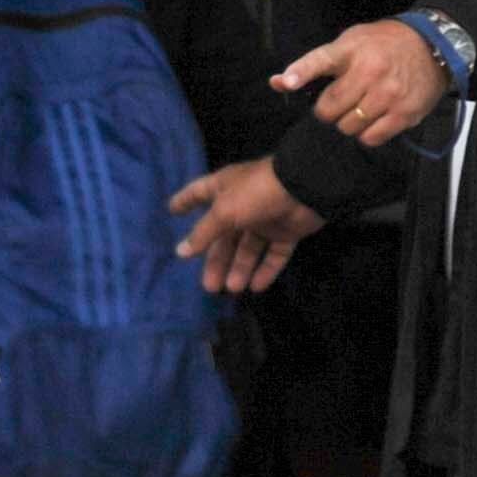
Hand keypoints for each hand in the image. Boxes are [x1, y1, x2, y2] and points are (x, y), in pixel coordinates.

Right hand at [170, 157, 324, 295]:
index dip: (185, 201)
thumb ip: (203, 234)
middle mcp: (243, 204)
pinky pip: (274, 254)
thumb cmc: (256, 194)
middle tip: (209, 286)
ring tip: (231, 289)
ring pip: (248, 248)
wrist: (304, 188)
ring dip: (239, 268)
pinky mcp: (287, 232)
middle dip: (216, 260)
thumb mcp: (224, 212)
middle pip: (224, 235)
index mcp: (224, 189)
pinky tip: (256, 287)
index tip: (172, 211)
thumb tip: (180, 252)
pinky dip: (266, 270)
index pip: (198, 193)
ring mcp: (266, 218)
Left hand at [277, 17, 452, 148]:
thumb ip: (313, 64)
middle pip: (330, 109)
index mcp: (352, 50)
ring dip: (349, 123)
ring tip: (360, 107)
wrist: (432, 46)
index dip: (300, 72)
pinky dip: (367, 133)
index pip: (320, 60)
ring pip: (349, 127)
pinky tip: (374, 118)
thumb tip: (278, 82)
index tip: (285, 81)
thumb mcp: (348, 43)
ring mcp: (389, 94)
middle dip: (329, 111)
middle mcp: (370, 71)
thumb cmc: (384, 45)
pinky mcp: (405, 112)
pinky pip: (372, 138)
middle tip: (340, 102)